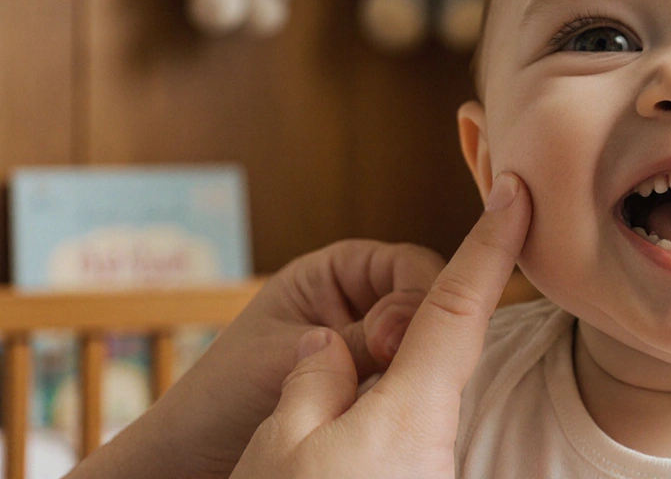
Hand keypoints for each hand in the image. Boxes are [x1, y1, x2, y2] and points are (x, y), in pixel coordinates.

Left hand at [228, 172, 529, 478]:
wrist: (187, 464)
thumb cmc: (216, 402)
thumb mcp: (285, 360)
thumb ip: (355, 340)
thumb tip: (419, 328)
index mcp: (332, 274)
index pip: (406, 265)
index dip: (422, 293)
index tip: (415, 335)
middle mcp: (356, 304)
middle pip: (424, 302)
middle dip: (429, 331)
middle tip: (422, 367)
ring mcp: (366, 349)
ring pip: (422, 344)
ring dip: (424, 364)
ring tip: (424, 390)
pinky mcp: (370, 392)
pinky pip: (410, 382)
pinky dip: (415, 393)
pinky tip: (415, 408)